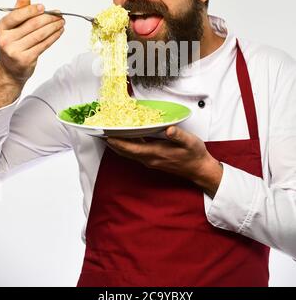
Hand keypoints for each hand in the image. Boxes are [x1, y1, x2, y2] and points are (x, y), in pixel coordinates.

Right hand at [0, 0, 64, 84]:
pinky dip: (54, 37)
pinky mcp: (26, 59)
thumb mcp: (12, 26)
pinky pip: (43, 45)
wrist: (11, 68)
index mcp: (2, 27)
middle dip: (49, 18)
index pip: (17, 15)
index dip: (32, 10)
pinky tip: (59, 32)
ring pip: (40, 35)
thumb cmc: (14, 44)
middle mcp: (6, 39)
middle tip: (58, 14)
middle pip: (32, 25)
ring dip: (54, 27)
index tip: (44, 7)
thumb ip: (20, 11)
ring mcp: (15, 50)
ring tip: (61, 22)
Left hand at [106, 125, 222, 197]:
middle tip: (100, 132)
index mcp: (156, 153)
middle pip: (126, 152)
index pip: (132, 148)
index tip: (106, 136)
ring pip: (129, 153)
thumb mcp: (190, 142)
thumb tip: (169, 129)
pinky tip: (125, 139)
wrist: (199, 169)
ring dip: (118, 145)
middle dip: (113, 143)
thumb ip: (178, 136)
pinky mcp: (153, 160)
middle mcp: (150, 159)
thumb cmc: (194, 155)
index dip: (118, 142)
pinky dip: (126, 146)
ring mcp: (150, 161)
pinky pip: (135, 153)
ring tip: (108, 134)